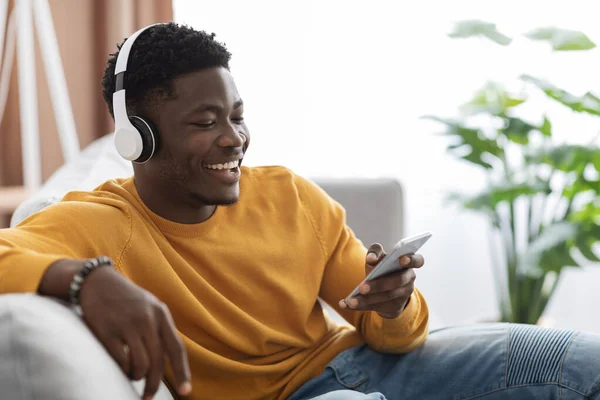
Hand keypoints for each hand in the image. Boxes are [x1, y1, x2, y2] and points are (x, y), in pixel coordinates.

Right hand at [78, 265, 191, 399]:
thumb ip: (160, 328)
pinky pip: (121, 360)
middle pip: (158, 361)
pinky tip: (121, 367)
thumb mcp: (150, 306)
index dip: (183, 372)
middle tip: (148, 396)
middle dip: (154, 384)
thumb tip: (169, 358)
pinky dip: (123, 369)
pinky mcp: (107, 331)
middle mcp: (147, 320)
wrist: (98, 282)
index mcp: (161, 314)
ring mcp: (127, 325)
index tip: (186, 391)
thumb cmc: (126, 298)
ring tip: (133, 376)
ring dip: (137, 376)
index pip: (176, 348)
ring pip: (141, 364)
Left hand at [339, 243, 423, 318]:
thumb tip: (371, 258)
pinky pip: (376, 307)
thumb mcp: (379, 257)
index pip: (417, 260)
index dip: (411, 260)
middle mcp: (409, 280)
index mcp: (408, 263)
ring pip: (386, 297)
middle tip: (362, 287)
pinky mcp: (394, 307)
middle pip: (397, 282)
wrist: (384, 288)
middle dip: (379, 285)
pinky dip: (360, 306)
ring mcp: (403, 295)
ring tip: (351, 301)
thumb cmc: (382, 266)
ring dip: (367, 299)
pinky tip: (345, 304)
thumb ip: (375, 252)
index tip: (401, 260)